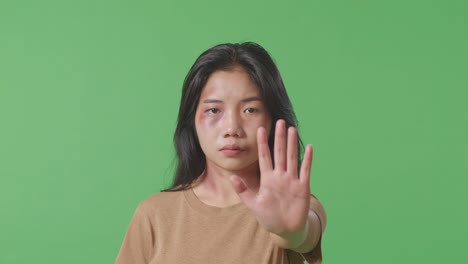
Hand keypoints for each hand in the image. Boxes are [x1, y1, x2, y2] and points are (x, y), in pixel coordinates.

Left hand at [230, 119, 312, 238]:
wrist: (286, 229)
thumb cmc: (269, 217)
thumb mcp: (253, 204)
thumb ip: (243, 191)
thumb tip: (232, 177)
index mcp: (268, 179)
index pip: (264, 157)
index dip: (262, 143)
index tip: (260, 129)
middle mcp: (280, 176)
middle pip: (279, 153)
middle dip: (279, 137)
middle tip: (280, 121)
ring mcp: (292, 180)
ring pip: (292, 158)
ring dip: (292, 144)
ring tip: (292, 129)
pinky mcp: (302, 187)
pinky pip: (305, 171)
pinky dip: (307, 159)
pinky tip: (309, 147)